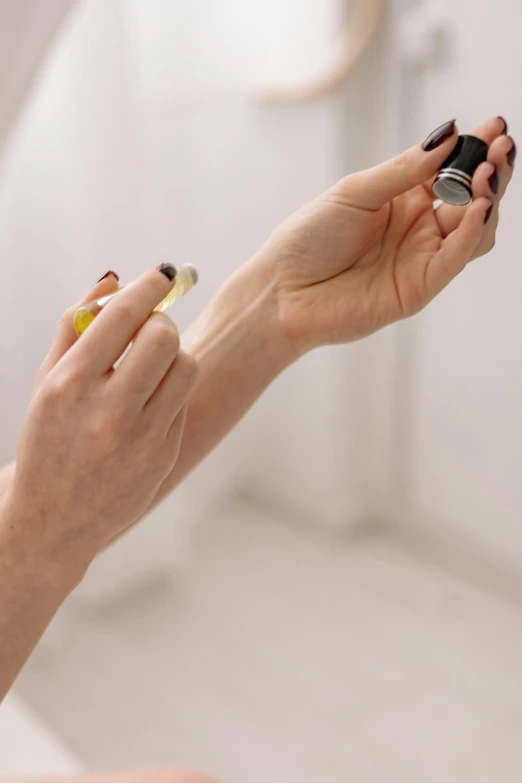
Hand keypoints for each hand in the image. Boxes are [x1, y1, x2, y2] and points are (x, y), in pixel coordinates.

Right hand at [5, 266, 198, 582]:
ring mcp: (141, 437)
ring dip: (173, 354)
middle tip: (149, 328)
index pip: (124, 316)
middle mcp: (108, 411)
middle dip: (161, 322)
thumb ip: (75, 326)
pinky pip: (182, 400)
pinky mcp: (164, 454)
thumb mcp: (47, 381)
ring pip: (185, 365)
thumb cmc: (47, 439)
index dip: (151, 285)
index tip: (165, 272)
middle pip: (164, 336)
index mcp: (70, 384)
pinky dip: (170, 389)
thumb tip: (113, 280)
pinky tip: (146, 402)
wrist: (53, 518)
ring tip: (150, 365)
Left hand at [256, 116, 514, 352]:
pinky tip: (480, 206)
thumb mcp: (355, 192)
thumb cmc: (309, 239)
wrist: (281, 290)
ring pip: (475, 230)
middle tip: (502, 147)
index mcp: (404, 200)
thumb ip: (404, 170)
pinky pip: (455, 259)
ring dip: (488, 200)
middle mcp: (419, 229)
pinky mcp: (419, 288)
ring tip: (489, 173)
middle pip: (472, 199)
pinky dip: (472, 233)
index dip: (476, 150)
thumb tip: (450, 135)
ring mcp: (422, 259)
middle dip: (491, 171)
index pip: (452, 171)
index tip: (496, 126)